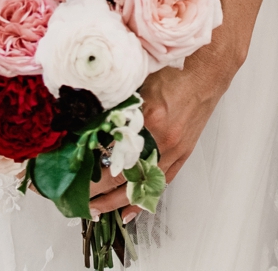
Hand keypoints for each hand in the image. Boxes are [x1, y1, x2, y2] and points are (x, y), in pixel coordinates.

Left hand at [88, 47, 234, 220]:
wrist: (208, 67)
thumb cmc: (175, 66)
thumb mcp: (138, 78)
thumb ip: (116, 99)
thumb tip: (88, 113)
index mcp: (148, 116)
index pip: (110, 149)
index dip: (88, 165)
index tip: (70, 172)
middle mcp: (161, 137)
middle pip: (123, 173)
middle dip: (97, 189)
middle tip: (74, 196)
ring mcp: (174, 148)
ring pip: (141, 184)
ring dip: (116, 200)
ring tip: (95, 209)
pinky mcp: (183, 152)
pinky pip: (161, 182)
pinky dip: (143, 199)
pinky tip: (128, 211)